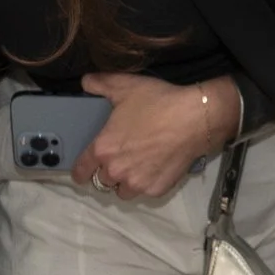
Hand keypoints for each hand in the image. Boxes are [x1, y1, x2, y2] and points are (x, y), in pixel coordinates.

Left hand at [71, 72, 239, 197]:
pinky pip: (145, 192)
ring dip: (125, 183)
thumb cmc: (158, 102)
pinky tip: (156, 169)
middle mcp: (116, 171)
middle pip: (102, 182)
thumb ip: (100, 84)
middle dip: (108, 173)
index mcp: (103, 149)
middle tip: (119, 160)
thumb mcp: (125, 86)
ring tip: (135, 169)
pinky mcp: (157, 189)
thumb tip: (86, 81)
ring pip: (122, 192)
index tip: (82, 174)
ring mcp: (137, 183)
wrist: (196, 118)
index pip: (81, 171)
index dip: (79, 173)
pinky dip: (147, 183)